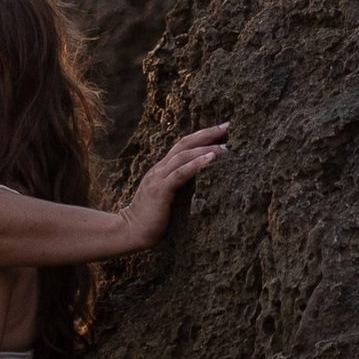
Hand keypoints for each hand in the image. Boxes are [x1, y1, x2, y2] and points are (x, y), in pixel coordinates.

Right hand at [118, 123, 230, 247]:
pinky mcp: (160, 190)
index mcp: (162, 169)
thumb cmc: (152, 220)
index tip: (222, 130)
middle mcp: (159, 169)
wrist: (130, 232)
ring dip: (206, 148)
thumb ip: (179, 188)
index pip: (183, 146)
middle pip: (185, 144)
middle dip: (207, 134)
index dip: (202, 136)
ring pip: (184, 155)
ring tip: (226, 146)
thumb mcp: (168, 198)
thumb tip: (203, 185)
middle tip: (228, 126)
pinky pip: (180, 173)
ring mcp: (158, 178)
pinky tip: (211, 158)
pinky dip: (196, 164)